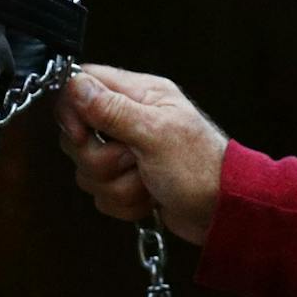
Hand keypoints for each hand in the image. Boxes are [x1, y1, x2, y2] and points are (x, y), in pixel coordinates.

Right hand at [55, 64, 228, 246]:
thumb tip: (75, 83)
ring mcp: (127, 153)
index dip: (72, 110)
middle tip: (131, 160)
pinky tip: (149, 199)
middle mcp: (130, 120)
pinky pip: (102, 194)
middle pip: (79, 134)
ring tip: (148, 181)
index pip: (84, 84)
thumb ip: (111, 109)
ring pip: (89, 170)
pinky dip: (125, 202)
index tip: (82, 134)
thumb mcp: (155, 133)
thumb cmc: (201, 167)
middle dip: (102, 159)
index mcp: (139, 94)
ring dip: (118, 185)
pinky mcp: (128, 181)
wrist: (224, 213)